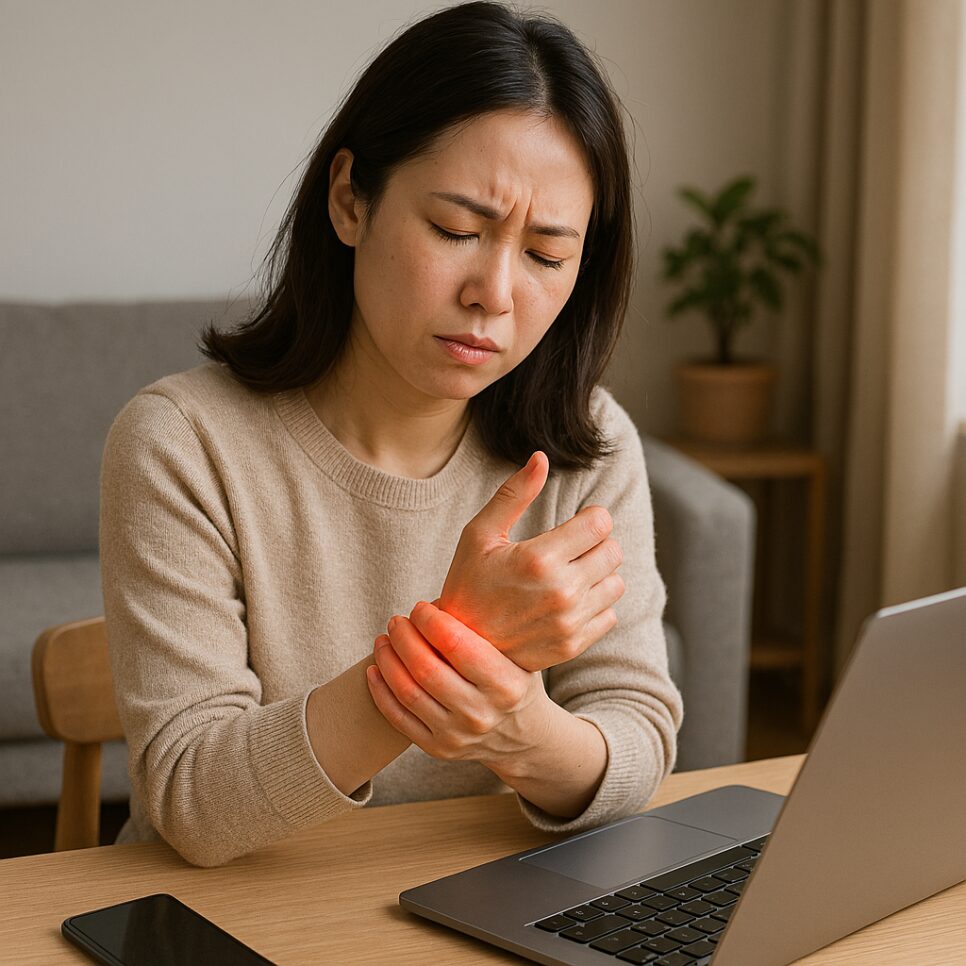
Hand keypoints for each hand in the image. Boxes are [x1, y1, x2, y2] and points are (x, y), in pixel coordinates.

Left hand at [365, 601, 552, 769]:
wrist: (524, 737)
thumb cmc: (513, 681)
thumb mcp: (514, 655)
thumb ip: (480, 631)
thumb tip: (433, 602)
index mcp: (505, 684)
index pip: (456, 645)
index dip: (430, 621)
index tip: (420, 607)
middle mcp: (481, 713)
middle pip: (426, 669)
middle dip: (403, 637)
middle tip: (396, 621)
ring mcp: (458, 735)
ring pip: (408, 692)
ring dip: (387, 660)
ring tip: (383, 640)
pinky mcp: (438, 748)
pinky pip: (398, 719)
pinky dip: (380, 691)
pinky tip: (373, 669)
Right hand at [439, 452, 624, 670]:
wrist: (457, 648)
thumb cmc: (467, 585)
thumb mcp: (479, 535)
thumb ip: (514, 494)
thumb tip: (541, 458)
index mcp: (539, 558)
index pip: (600, 523)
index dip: (591, 518)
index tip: (576, 524)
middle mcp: (561, 591)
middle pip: (613, 551)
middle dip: (595, 544)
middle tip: (570, 549)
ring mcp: (569, 622)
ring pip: (616, 583)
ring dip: (598, 575)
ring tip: (570, 575)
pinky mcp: (573, 645)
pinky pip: (610, 614)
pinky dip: (595, 605)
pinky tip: (568, 602)